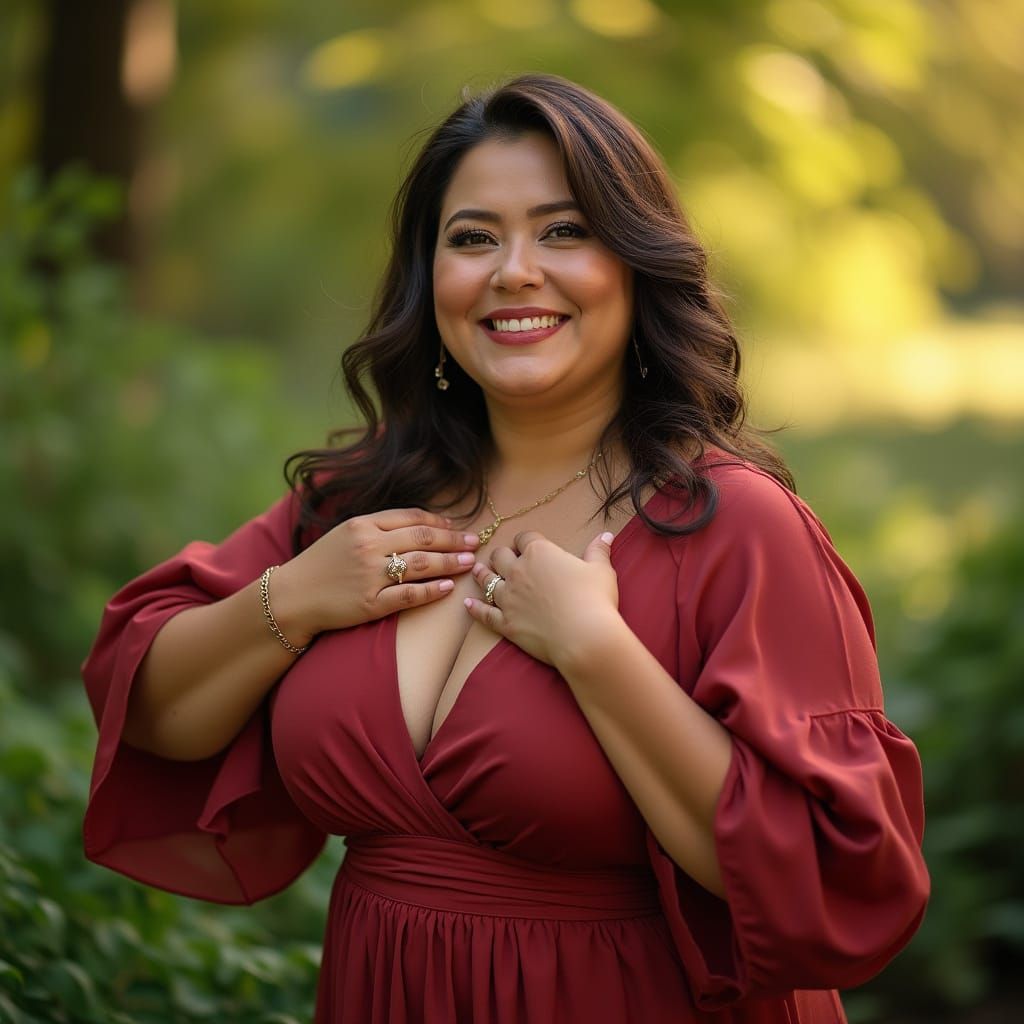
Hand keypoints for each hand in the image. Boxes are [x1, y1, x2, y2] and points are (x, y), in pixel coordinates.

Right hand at [271, 508, 479, 643]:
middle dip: (453, 539)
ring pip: (422, 564)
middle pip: (423, 538)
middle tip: (474, 542)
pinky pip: (409, 595)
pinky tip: (448, 588)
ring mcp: (370, 575)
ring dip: (450, 562)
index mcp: (363, 525)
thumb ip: (378, 527)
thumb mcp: (346, 533)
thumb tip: (419, 524)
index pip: (412, 517)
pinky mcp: (370, 603)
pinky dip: (431, 591)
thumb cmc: (321, 564)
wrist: (292, 597)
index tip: (456, 526)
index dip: (439, 521)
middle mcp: (369, 546)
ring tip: (469, 562)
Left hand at [465, 530, 620, 669]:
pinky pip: (484, 613)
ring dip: (482, 575)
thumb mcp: (601, 570)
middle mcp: (518, 572)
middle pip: (500, 556)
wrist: (585, 637)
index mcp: (540, 553)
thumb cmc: (595, 600)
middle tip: (503, 558)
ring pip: (486, 581)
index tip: (527, 544)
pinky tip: (468, 604)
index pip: (524, 537)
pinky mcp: (505, 623)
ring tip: (478, 571)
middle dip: (501, 555)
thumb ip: (598, 551)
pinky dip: (475, 608)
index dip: (525, 540)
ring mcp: (509, 598)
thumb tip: (606, 535)